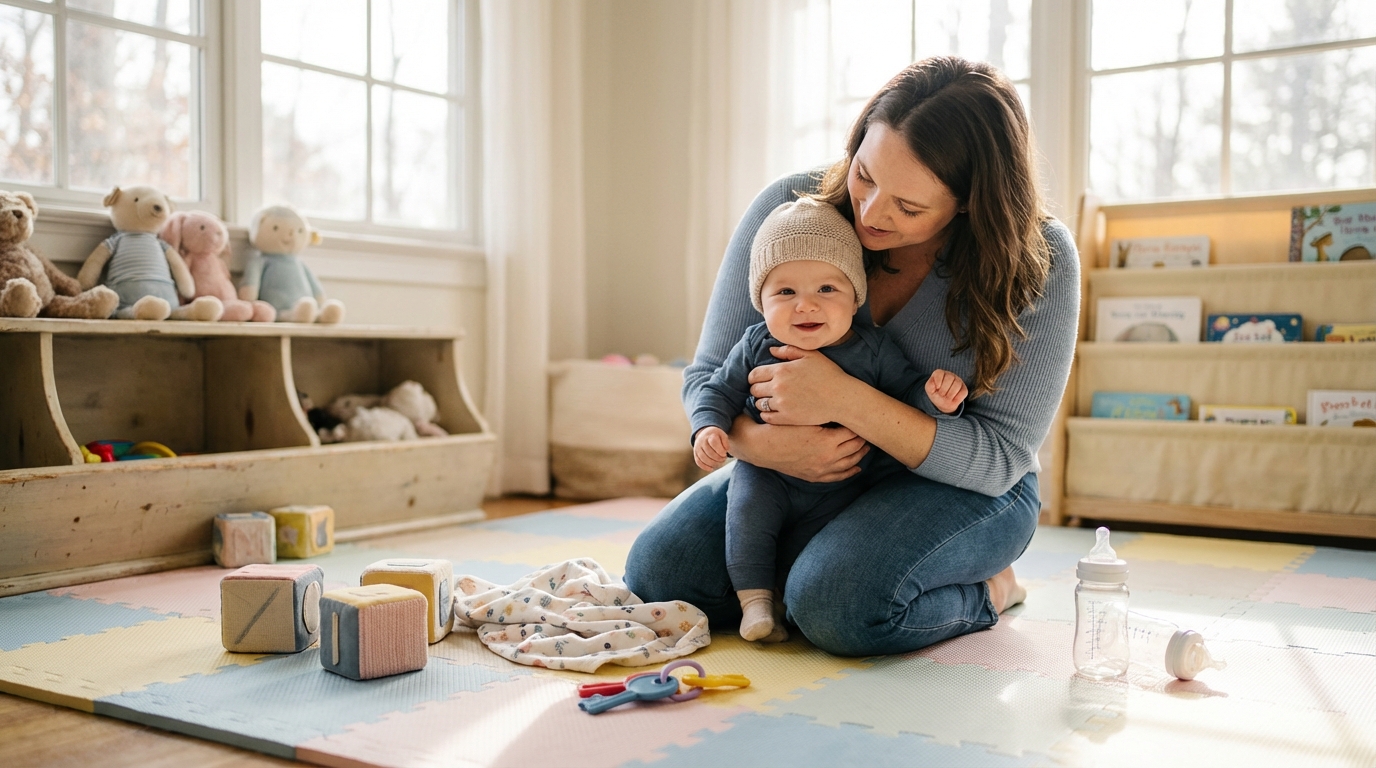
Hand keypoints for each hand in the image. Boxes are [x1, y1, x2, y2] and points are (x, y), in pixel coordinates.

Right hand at [693, 426, 730, 471]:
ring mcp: (697, 448)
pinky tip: (711, 468)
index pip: (713, 442)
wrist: (705, 434)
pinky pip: (698, 462)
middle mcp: (701, 441)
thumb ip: (726, 442)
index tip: (724, 454)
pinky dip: (705, 467)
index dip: (720, 450)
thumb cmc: (716, 437)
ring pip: (703, 458)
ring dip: (713, 463)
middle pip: (709, 452)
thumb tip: (726, 450)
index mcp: (710, 435)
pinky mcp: (695, 454)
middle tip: (724, 458)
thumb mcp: (722, 436)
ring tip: (719, 462)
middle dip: (718, 458)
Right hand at [729, 416, 869, 482]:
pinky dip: (850, 472)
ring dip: (860, 454)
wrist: (760, 447)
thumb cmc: (779, 427)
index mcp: (827, 440)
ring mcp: (822, 469)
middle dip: (863, 437)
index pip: (852, 431)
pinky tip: (856, 467)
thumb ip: (821, 412)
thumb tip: (839, 405)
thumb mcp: (802, 416)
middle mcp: (828, 457)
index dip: (858, 423)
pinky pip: (838, 477)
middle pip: (855, 446)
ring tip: (866, 445)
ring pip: (850, 462)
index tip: (862, 416)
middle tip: (867, 428)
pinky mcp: (814, 476)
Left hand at [747, 345, 853, 425]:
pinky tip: (775, 411)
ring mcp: (782, 404)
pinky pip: (766, 417)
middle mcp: (778, 387)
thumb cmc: (828, 374)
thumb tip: (771, 350)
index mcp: (781, 370)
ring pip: (759, 404)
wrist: (841, 398)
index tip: (760, 380)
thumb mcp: (810, 356)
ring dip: (762, 402)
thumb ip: (789, 350)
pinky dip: (767, 414)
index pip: (754, 374)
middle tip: (766, 390)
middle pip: (754, 389)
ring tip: (771, 401)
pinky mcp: (787, 418)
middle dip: (758, 389)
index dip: (754, 377)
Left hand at [926, 369, 967, 413]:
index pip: (939, 373)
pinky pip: (963, 392)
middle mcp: (950, 375)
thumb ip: (930, 385)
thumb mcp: (930, 390)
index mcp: (940, 373)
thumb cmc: (936, 394)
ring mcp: (958, 381)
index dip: (938, 382)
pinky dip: (957, 398)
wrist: (942, 403)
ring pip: (957, 384)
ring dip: (950, 394)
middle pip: (949, 378)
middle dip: (944, 389)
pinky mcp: (964, 388)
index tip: (937, 388)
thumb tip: (936, 383)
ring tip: (946, 397)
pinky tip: (953, 398)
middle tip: (941, 394)